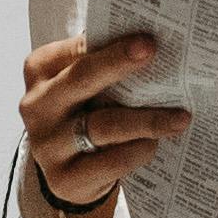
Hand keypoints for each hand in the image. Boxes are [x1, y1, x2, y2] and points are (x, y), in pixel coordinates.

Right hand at [18, 29, 187, 217]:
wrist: (69, 173)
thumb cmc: (84, 115)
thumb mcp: (85, 87)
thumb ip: (104, 65)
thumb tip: (150, 46)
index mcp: (41, 70)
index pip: (77, 50)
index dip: (111, 43)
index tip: (147, 38)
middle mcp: (37, 104)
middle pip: (82, 78)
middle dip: (119, 63)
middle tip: (154, 52)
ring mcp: (47, 144)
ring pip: (104, 125)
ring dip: (147, 119)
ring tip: (180, 117)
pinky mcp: (64, 178)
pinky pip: (111, 161)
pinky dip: (138, 150)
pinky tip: (155, 144)